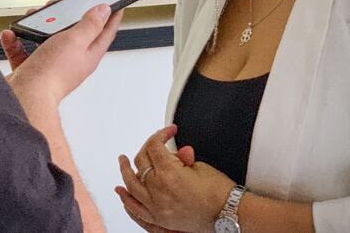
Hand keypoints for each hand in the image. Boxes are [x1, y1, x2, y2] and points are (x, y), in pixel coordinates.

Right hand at [7, 4, 122, 103]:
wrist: (25, 98)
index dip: (112, 17)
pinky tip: (12, 36)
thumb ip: (90, 25)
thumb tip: (104, 11)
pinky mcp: (32, 71)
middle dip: (68, 17)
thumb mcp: (76, 40)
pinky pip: (23, 52)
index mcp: (88, 55)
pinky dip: (17, 42)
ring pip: (47, 41)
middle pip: (74, 35)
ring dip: (39, 27)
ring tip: (34, 18)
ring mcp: (51, 66)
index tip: (116, 5)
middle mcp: (71, 61)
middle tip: (64, 5)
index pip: (105, 32)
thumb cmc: (53, 73)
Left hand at [116, 126, 233, 232]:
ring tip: (123, 161)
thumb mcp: (200, 167)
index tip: (169, 131)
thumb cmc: (219, 192)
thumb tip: (177, 152)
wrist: (228, 215)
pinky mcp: (159, 218)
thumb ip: (182, 158)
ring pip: (131, 184)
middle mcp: (158, 189)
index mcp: (169, 172)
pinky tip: (121, 191)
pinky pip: (135, 208)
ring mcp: (156, 206)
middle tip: (153, 144)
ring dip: (125, 170)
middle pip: (141, 161)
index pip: (155, 145)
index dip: (161, 133)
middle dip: (147, 148)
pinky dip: (126, 199)